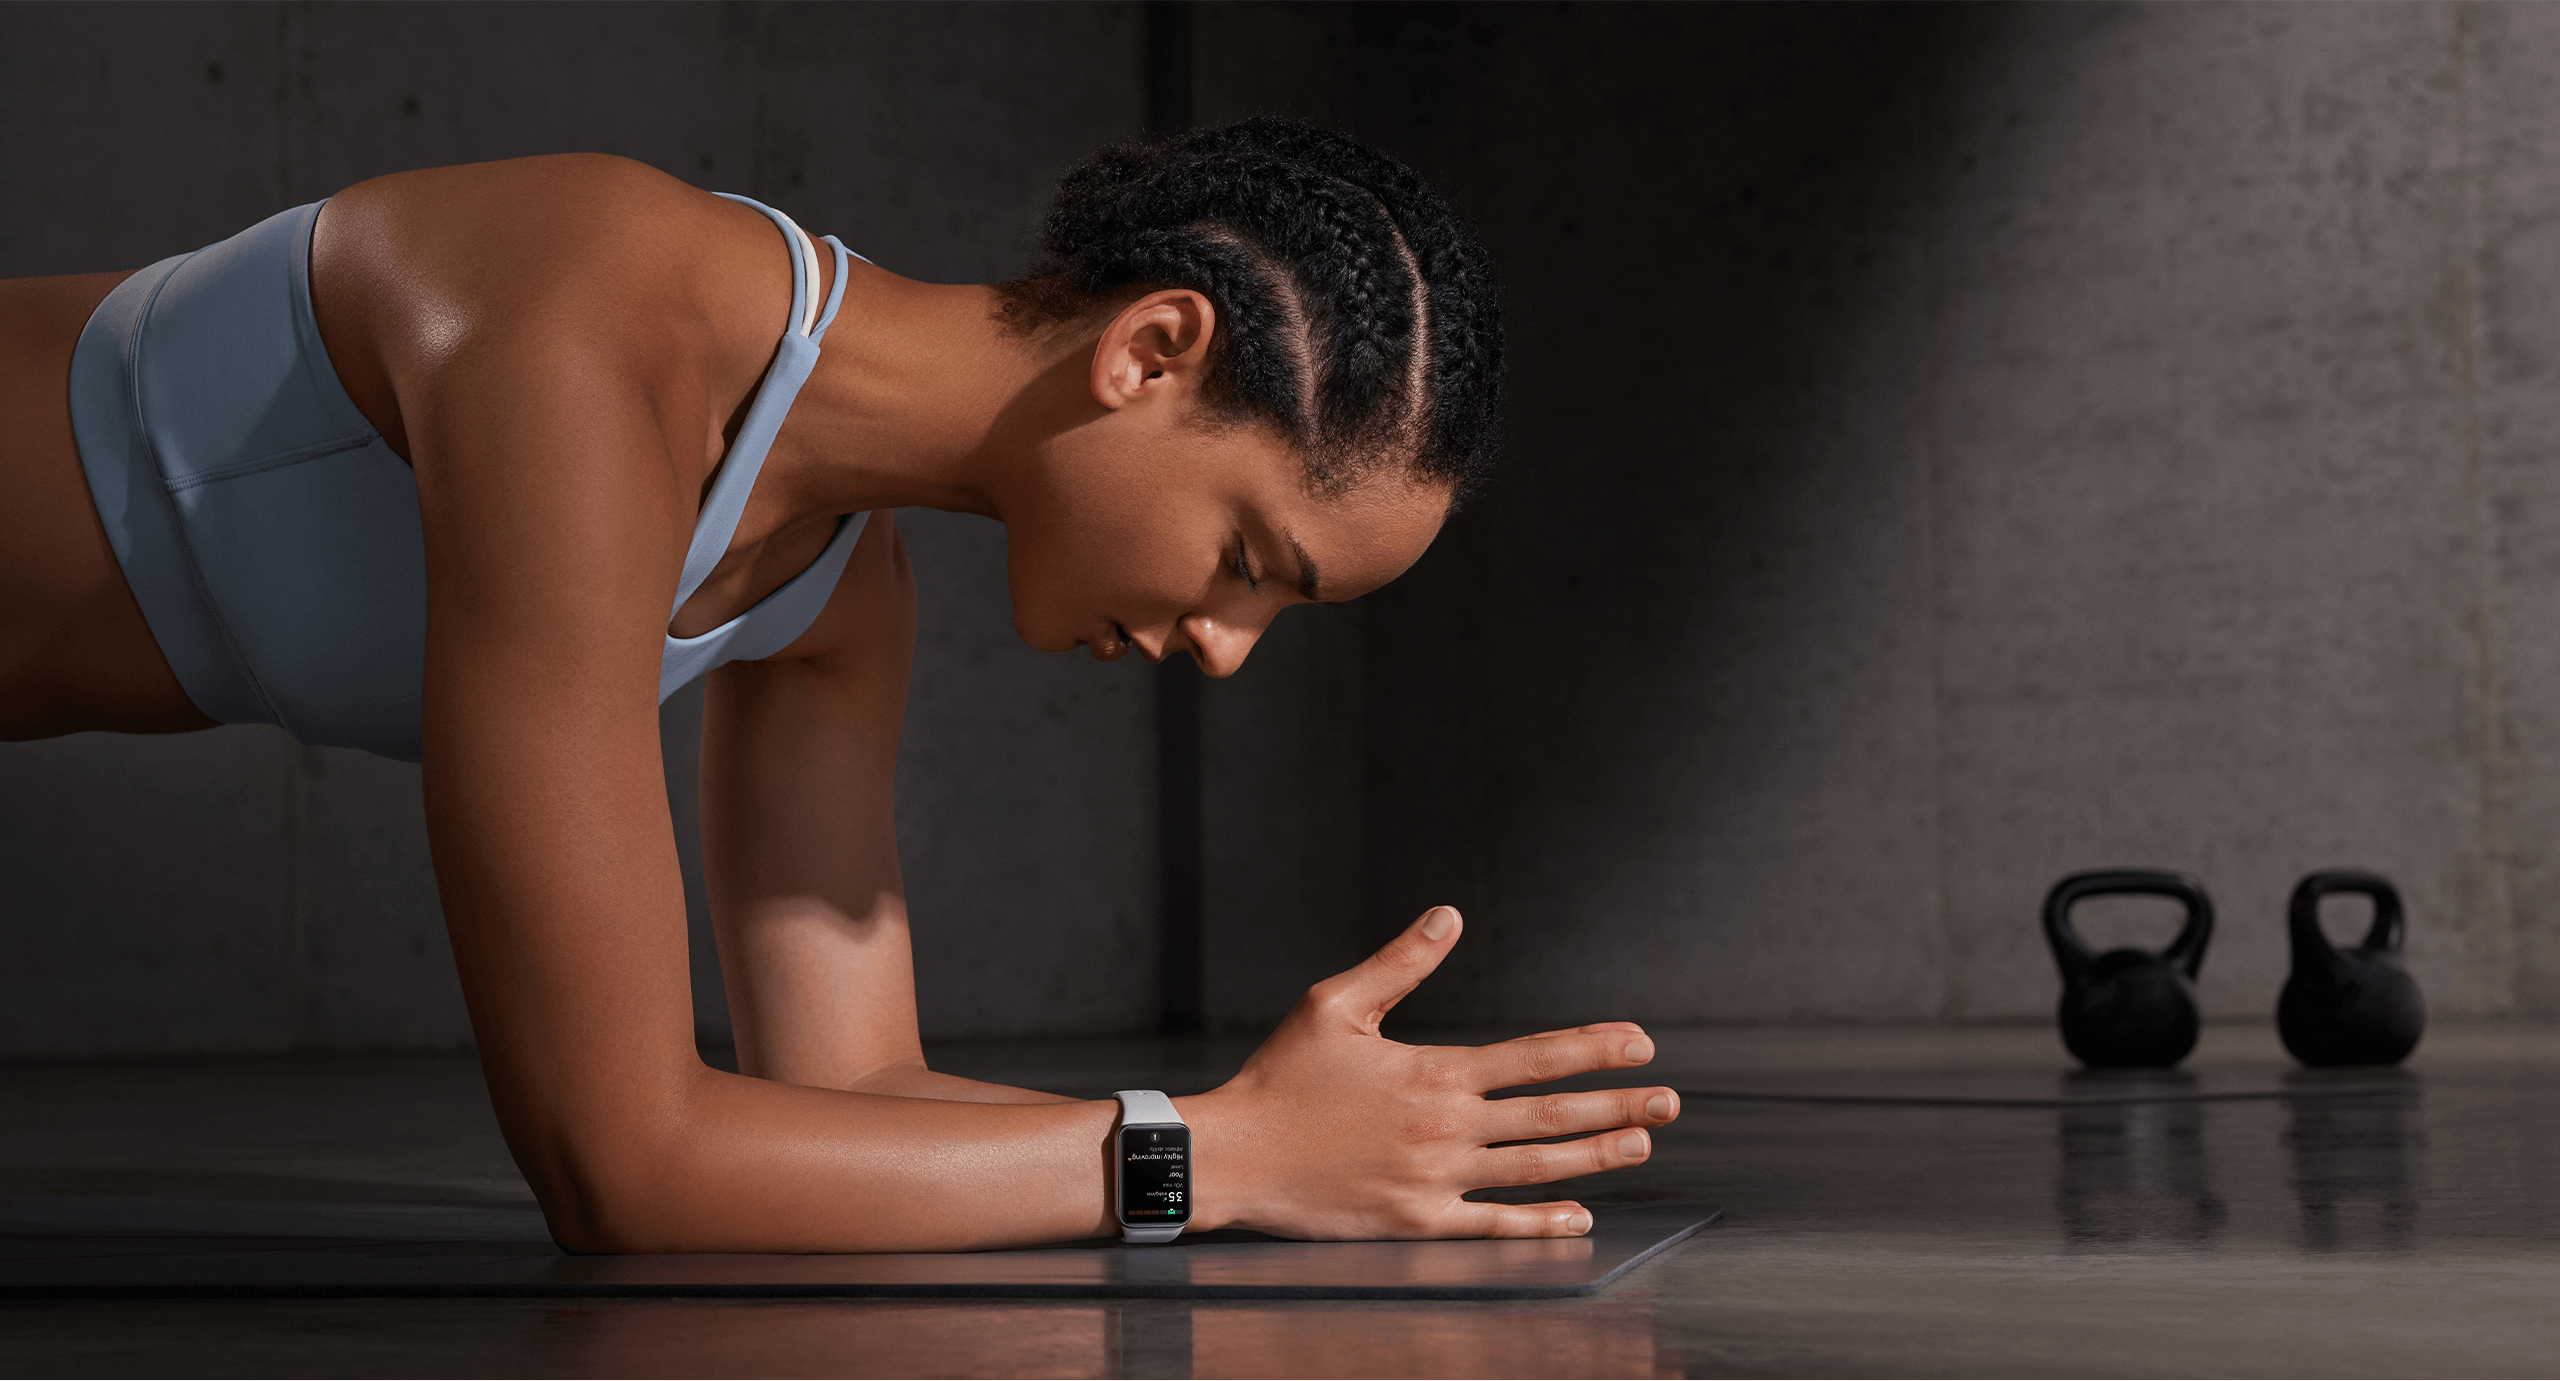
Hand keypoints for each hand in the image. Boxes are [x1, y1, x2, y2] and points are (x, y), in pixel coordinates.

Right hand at [1183, 905, 1678, 1239]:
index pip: (1534, 1055)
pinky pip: (1494, 1225)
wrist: (1236, 1156)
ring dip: (1596, 1156)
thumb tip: (1449, 917)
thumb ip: (1400, 963)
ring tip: (1639, 1144)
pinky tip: (1579, 1216)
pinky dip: (1541, 1222)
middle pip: (1551, 1114)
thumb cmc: (1280, 1077)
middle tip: (1670, 1102)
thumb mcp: (1334, 1005)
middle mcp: (1447, 1126)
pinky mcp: (1417, 1221)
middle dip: (1618, 1105)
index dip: (1594, 1048)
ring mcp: (1436, 1179)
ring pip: (1536, 1168)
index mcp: (1434, 1070)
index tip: (1641, 1043)